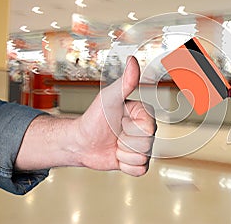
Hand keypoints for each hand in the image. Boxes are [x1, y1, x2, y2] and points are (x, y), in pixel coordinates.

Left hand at [74, 56, 155, 175]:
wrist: (81, 141)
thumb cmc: (94, 117)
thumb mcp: (109, 98)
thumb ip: (125, 82)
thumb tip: (132, 60)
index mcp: (145, 115)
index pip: (149, 128)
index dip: (131, 128)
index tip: (120, 120)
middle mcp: (146, 131)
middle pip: (147, 145)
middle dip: (126, 142)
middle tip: (115, 134)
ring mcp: (142, 147)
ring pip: (143, 158)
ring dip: (124, 154)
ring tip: (115, 144)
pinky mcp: (136, 162)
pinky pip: (139, 170)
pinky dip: (125, 166)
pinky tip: (116, 155)